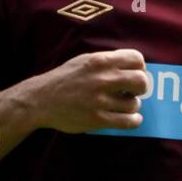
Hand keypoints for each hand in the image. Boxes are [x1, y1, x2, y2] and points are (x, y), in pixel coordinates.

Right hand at [29, 49, 148, 133]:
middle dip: (140, 87)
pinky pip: (128, 121)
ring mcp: (100, 100)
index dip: (140, 67)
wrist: (40, 100)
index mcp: (99, 61)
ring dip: (132, 105)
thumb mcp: (83, 61)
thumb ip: (106, 62)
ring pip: (135, 103)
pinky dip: (134, 120)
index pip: (136, 59)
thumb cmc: (64, 79)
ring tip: (123, 106)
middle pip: (141, 81)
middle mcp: (102, 79)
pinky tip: (130, 118)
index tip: (134, 74)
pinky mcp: (97, 119)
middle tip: (133, 91)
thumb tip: (132, 67)